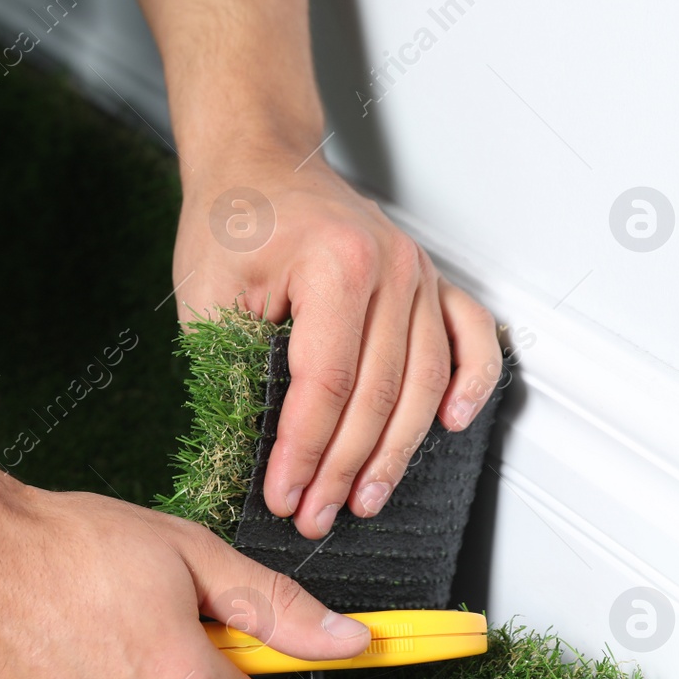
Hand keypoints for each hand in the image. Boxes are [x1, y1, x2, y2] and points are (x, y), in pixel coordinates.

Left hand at [174, 148, 502, 538]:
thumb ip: (233, 367)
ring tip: (365, 499)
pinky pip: (470, 339)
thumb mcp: (208, 294)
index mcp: (335, 264)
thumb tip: (255, 448)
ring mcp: (419, 272)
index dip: (304, 452)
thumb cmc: (232, 219)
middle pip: (378, 394)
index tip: (281, 496)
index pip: (326, 385)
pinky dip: (471, 384)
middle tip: (314, 516)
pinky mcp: (430, 279)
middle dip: (342, 469)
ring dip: (396, 451)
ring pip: (423, 383)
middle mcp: (390, 268)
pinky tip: (452, 426)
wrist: (257, 162)